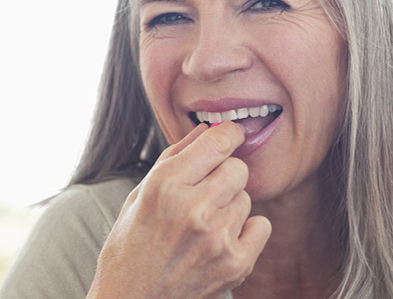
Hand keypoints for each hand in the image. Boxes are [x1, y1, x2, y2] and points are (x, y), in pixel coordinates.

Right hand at [87, 122, 271, 298]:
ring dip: (230, 207)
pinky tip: (222, 240)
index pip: (218, 141)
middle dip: (224, 175)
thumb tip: (206, 129)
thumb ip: (174, 157)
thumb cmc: (130, 247)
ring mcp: (217, 238)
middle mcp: (193, 208)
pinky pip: (262, 226)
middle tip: (206, 193)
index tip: (230, 136)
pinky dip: (247, 231)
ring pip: (247, 198)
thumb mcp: (139, 195)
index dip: (228, 134)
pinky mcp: (235, 264)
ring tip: (204, 225)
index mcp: (166, 185)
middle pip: (238, 168)